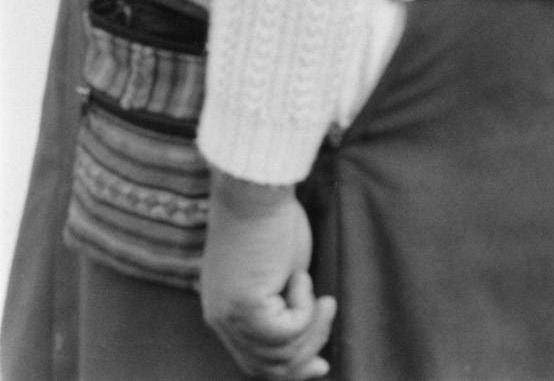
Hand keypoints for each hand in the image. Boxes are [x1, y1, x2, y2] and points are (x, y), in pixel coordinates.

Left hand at [201, 173, 335, 379]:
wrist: (258, 191)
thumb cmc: (272, 220)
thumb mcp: (281, 272)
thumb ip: (284, 304)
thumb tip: (308, 333)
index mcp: (226, 313)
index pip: (254, 362)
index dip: (292, 368)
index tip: (323, 365)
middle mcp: (222, 321)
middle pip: (268, 367)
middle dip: (309, 349)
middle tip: (331, 308)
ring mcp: (231, 317)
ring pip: (281, 355)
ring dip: (312, 326)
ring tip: (320, 293)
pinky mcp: (245, 307)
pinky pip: (287, 332)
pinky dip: (305, 310)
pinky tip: (299, 277)